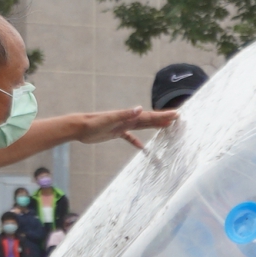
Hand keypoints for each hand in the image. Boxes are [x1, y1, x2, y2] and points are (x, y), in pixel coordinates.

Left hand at [64, 107, 178, 150]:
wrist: (79, 127)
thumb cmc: (93, 123)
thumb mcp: (110, 119)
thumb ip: (125, 114)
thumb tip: (140, 109)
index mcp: (128, 116)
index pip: (149, 116)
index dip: (162, 115)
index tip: (175, 114)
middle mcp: (127, 120)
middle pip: (148, 119)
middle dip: (162, 118)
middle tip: (175, 117)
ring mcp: (122, 126)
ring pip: (141, 126)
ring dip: (153, 125)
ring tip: (165, 125)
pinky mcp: (115, 133)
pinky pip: (129, 137)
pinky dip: (136, 141)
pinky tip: (141, 147)